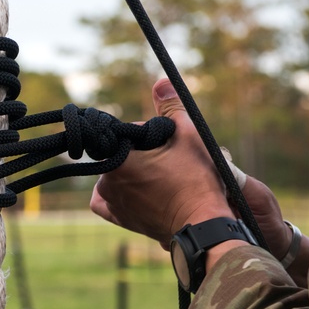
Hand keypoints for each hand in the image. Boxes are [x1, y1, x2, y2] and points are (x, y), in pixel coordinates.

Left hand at [90, 79, 233, 246]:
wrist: (202, 225)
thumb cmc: (196, 181)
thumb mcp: (188, 136)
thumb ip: (171, 108)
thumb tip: (160, 82)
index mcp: (117, 161)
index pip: (124, 134)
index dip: (145, 134)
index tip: (162, 139)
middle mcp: (107, 183)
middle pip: (119, 154)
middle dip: (138, 152)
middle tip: (166, 159)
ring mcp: (112, 203)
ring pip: (114, 174)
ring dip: (130, 170)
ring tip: (160, 175)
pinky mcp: (120, 219)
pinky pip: (106, 200)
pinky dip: (116, 191)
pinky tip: (131, 187)